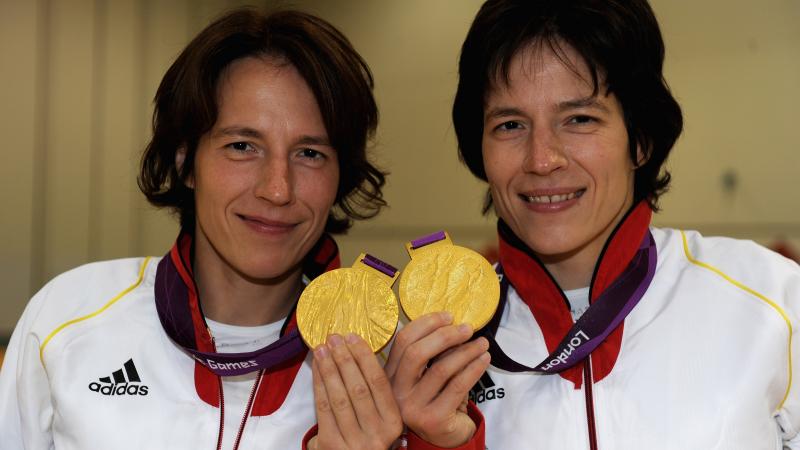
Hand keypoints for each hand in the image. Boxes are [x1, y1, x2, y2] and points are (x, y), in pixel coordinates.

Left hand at [308, 334, 402, 449]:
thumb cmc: (364, 437)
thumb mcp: (379, 420)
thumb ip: (375, 394)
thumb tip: (358, 352)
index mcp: (393, 423)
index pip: (379, 383)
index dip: (365, 358)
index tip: (354, 338)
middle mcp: (377, 434)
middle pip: (358, 388)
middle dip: (344, 358)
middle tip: (334, 338)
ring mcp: (354, 442)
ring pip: (339, 397)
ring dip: (329, 369)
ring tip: (322, 349)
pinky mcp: (332, 445)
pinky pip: (324, 408)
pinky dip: (319, 385)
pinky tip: (316, 369)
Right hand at [385, 312, 489, 447]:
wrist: (445, 439)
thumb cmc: (438, 400)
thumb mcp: (429, 375)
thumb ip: (433, 354)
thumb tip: (454, 325)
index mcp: (390, 376)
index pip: (402, 341)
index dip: (425, 324)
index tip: (448, 316)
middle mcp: (396, 392)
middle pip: (417, 353)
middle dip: (445, 335)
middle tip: (467, 328)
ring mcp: (412, 407)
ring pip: (441, 369)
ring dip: (466, 351)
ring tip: (482, 344)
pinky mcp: (433, 419)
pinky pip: (457, 386)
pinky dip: (473, 369)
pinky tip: (483, 360)